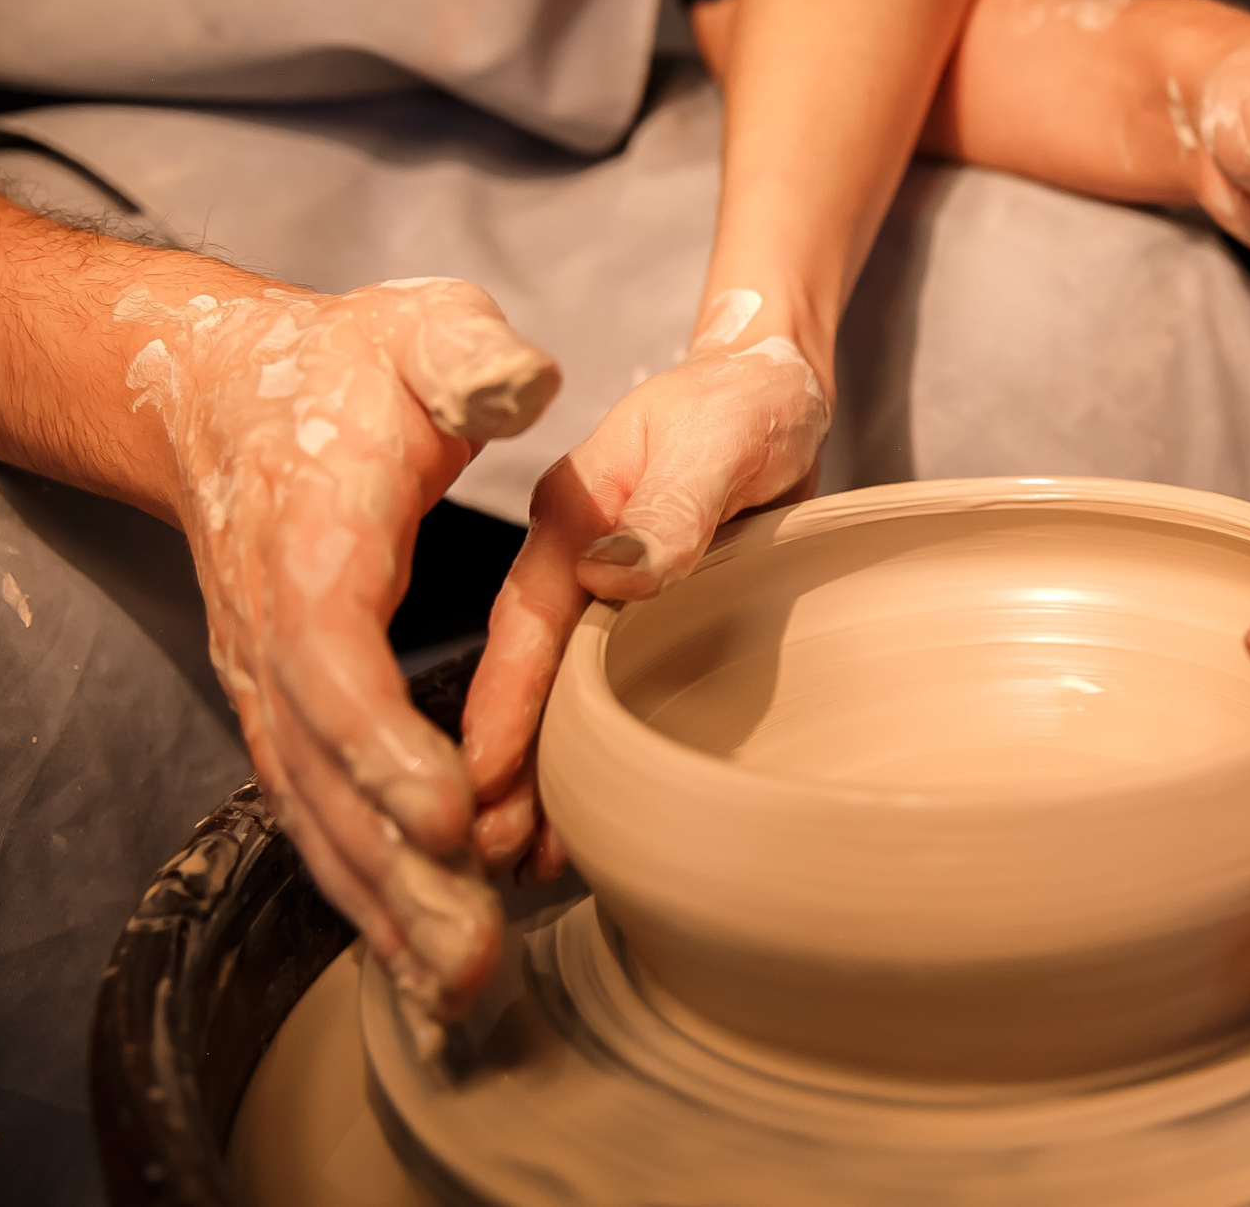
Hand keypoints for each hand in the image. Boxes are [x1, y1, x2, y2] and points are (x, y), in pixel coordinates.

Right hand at [118, 277, 560, 1017]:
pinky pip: (316, 812)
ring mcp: (268, 680)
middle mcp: (275, 631)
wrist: (220, 389)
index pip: (335, 662)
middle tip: (473, 957)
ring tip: (458, 989)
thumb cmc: (345, 363)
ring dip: (382, 906)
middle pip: (322, 774)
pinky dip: (364, 887)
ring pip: (314, 813)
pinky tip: (421, 953)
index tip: (450, 818)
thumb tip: (522, 391)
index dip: (384, 746)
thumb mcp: (423, 330)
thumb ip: (470, 360)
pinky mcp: (284, 708)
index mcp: (313, 543)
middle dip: (396, 873)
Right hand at [463, 296, 829, 878]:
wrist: (776, 383)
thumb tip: (619, 573)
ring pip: (549, 701)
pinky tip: (576, 818)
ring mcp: (596, 594)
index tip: (474, 787)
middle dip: (497, 772)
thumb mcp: (721, 433)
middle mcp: (569, 562)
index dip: (500, 708)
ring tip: (526, 866)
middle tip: (487, 863)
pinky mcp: (630, 619)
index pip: (523, 624)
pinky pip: (590, 698)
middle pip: (521, 681)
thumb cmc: (750, 396)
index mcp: (569, 516)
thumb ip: (676, 500)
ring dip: (534, 782)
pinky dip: (577, 758)